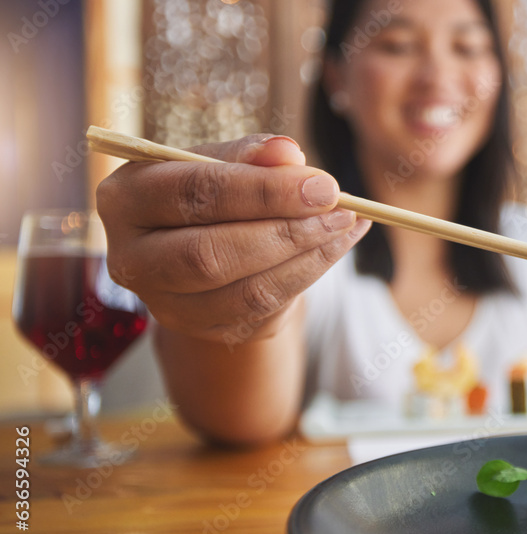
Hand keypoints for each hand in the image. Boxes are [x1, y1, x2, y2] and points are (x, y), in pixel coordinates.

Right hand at [96, 134, 369, 342]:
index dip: (263, 191)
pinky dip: (309, 276)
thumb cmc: (209, 191)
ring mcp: (165, 304)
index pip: (194, 194)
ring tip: (348, 225)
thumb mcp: (223, 161)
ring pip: (245, 291)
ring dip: (307, 257)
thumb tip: (290, 154)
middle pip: (210, 254)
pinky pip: (264, 310)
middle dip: (285, 230)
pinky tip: (337, 246)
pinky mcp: (204, 330)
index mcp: (124, 199)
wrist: (201, 243)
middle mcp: (131, 259)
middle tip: (340, 210)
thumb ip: (252, 154)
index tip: (322, 185)